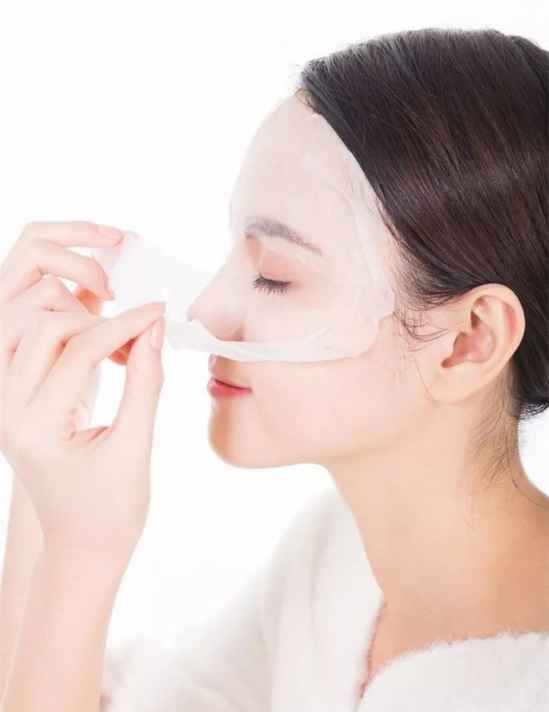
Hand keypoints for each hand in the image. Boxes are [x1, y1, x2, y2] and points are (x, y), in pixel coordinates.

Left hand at [0, 221, 166, 557]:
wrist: (81, 546)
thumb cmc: (110, 511)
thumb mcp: (135, 448)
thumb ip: (145, 382)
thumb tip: (154, 327)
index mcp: (32, 428)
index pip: (77, 349)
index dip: (125, 324)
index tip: (160, 312)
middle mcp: (6, 408)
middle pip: (41, 324)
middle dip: (98, 318)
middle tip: (143, 331)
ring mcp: (5, 401)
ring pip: (26, 322)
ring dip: (75, 316)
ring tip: (120, 336)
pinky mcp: (17, 396)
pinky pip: (30, 340)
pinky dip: (68, 329)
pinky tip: (104, 344)